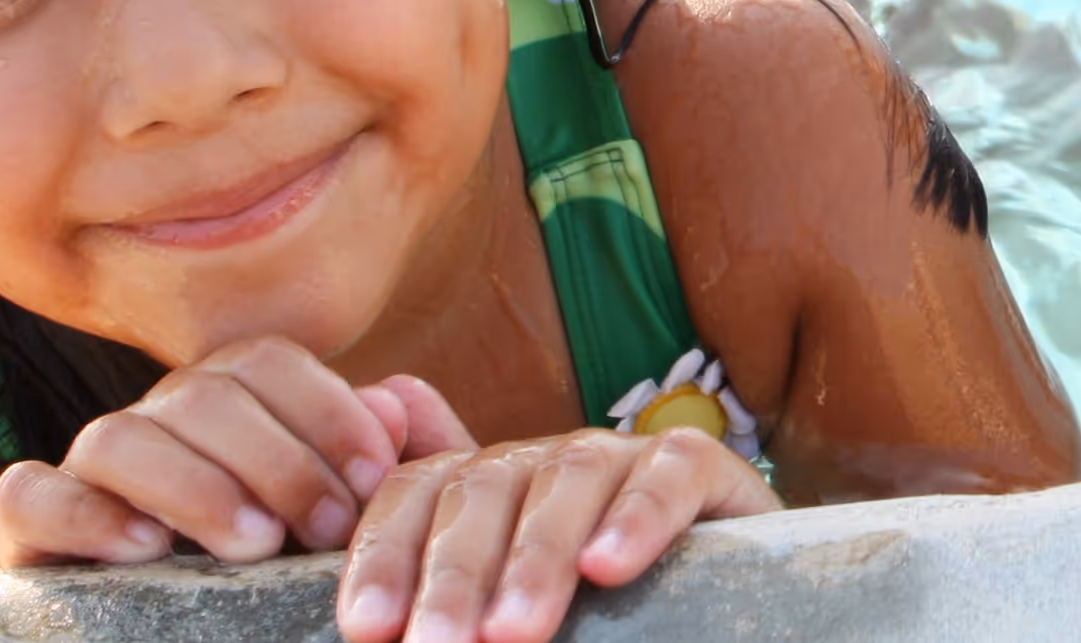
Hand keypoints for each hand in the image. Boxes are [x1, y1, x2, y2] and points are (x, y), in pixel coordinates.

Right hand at [0, 340, 473, 567]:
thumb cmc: (282, 595)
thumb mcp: (338, 535)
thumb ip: (371, 470)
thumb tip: (395, 402)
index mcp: (222, 406)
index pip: (263, 362)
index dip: (323, 408)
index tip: (374, 478)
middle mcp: (153, 424)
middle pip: (201, 393)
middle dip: (277, 456)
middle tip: (328, 528)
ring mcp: (86, 473)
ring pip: (118, 434)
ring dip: (195, 482)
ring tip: (255, 543)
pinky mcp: (32, 533)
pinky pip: (30, 494)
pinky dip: (84, 512)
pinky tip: (146, 548)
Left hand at [338, 425, 779, 642]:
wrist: (723, 590)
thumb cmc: (600, 610)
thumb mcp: (507, 592)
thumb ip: (438, 560)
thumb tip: (358, 543)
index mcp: (488, 485)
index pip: (418, 490)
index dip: (384, 551)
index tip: (365, 629)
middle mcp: (544, 459)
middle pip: (482, 489)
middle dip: (453, 575)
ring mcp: (621, 455)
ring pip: (566, 480)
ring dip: (535, 558)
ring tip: (512, 634)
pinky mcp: (700, 466)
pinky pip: (668, 473)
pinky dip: (637, 516)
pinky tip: (610, 569)